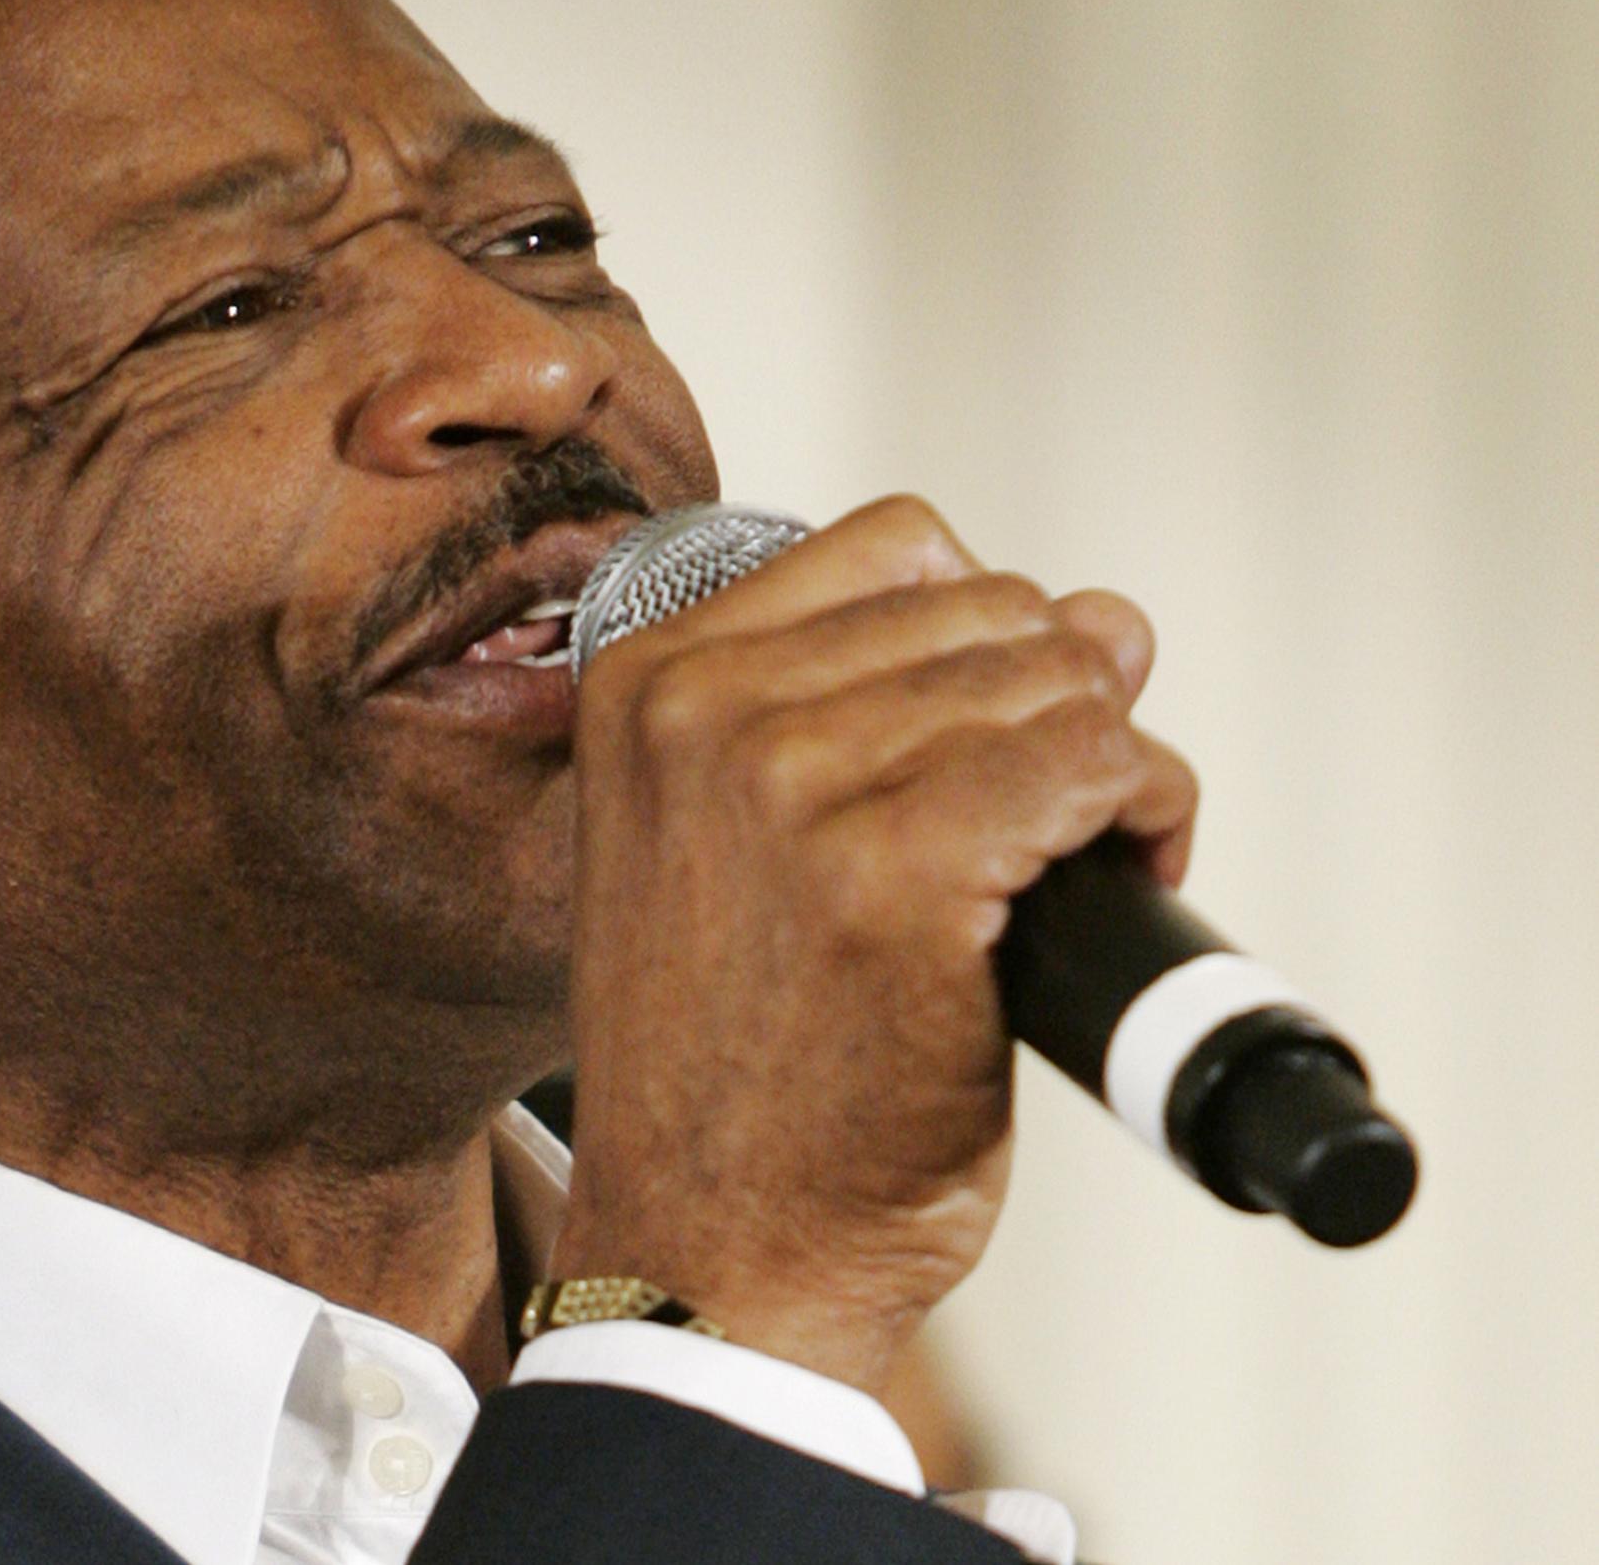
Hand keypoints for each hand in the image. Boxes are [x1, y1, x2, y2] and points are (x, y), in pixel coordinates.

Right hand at [551, 496, 1197, 1392]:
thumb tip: (1099, 620)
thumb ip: (860, 705)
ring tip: (1077, 867)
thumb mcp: (725, 839)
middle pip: (991, 604)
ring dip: (1108, 768)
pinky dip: (1144, 817)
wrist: (709, 1248)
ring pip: (1055, 679)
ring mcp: (787, 784)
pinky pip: (1094, 766)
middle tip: (1051, 826)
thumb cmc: (733, 1063)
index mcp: (648, 680)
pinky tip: (1122, 880)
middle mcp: (703, 709)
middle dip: (1060, 703)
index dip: (984, 631)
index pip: (897, 543)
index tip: (989, 737)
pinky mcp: (891, 875)